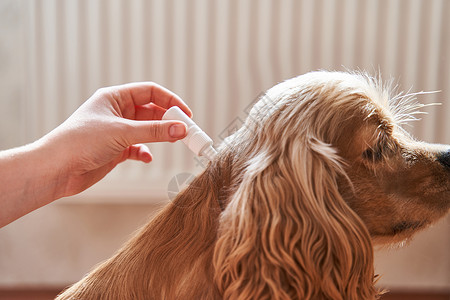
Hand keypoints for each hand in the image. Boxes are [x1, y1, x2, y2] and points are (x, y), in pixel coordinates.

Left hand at [42, 82, 191, 197]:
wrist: (56, 169)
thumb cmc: (80, 142)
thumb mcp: (122, 132)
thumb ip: (154, 131)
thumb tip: (181, 129)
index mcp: (114, 98)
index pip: (149, 92)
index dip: (170, 100)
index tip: (186, 114)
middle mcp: (116, 112)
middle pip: (151, 111)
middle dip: (168, 121)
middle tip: (185, 131)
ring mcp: (116, 132)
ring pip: (146, 131)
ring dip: (159, 137)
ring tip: (174, 142)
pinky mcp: (115, 150)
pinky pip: (137, 148)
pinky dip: (145, 152)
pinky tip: (146, 158)